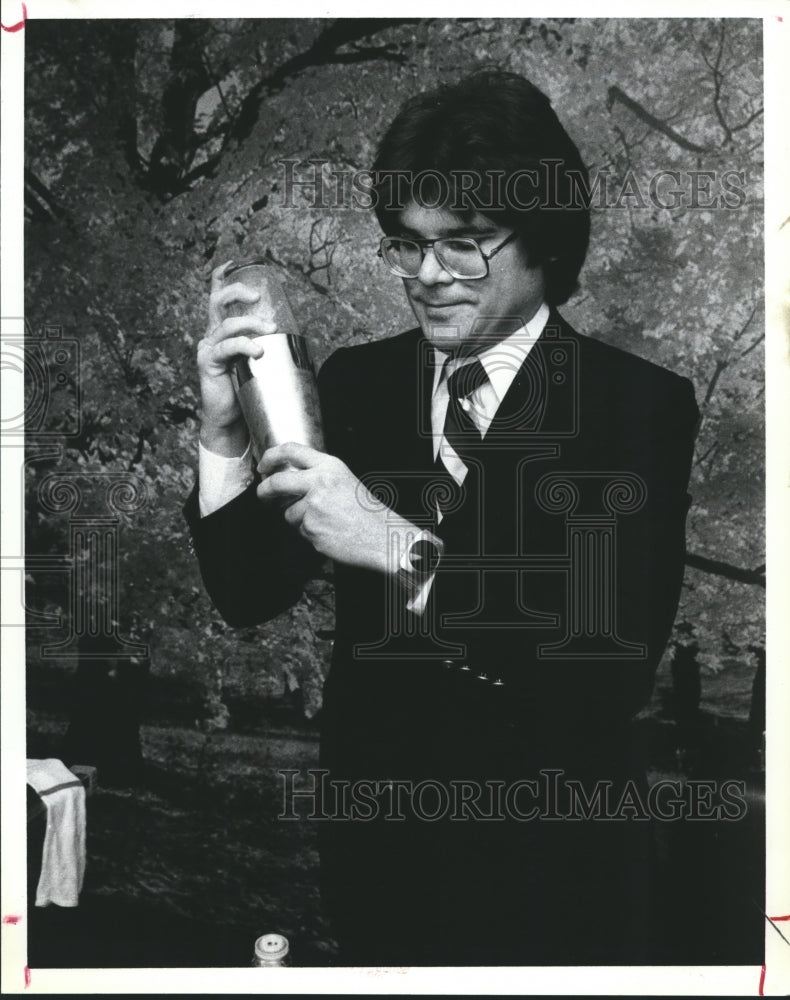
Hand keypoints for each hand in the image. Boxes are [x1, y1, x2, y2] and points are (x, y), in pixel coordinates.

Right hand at [197, 260, 274, 455]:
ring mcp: (208, 348)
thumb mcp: (261, 364)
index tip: (233, 262)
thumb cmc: (247, 391)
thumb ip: (271, 349)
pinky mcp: (208, 364)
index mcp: (223, 331)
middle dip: (236, 290)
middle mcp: (212, 335)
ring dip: (250, 323)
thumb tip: (304, 344)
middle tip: (256, 296)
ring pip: (226, 324)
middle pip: (217, 300)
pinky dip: (244, 345)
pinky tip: (257, 351)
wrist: (231, 422)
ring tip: (270, 330)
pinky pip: (226, 348)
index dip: (222, 277)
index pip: (218, 297)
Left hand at [256, 442, 413, 574]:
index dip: (271, 457)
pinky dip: (309, 532)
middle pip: (277, 482)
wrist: (383, 536)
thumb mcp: (345, 480)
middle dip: (264, 490)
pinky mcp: (311, 527)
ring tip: (325, 521)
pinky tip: (328, 531)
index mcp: (329, 466)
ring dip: (299, 519)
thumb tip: (289, 480)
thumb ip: (318, 475)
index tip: (264, 465)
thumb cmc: (368, 512)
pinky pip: (299, 529)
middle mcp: (319, 482)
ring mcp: (313, 506)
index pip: (290, 451)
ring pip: (288, 512)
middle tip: (264, 494)